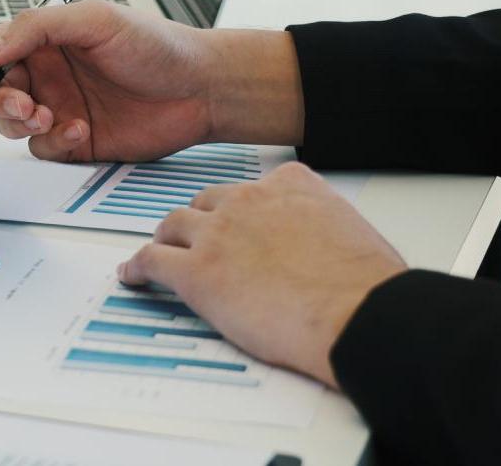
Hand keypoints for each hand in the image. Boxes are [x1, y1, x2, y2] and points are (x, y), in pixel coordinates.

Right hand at [0, 1, 302, 161]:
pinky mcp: (76, 141)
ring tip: (51, 116)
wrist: (202, 88)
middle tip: (25, 104)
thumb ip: (36, 28)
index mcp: (44, 39)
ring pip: (13, 124)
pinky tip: (80, 130)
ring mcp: (60, 107)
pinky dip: (54, 142)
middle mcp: (47, 73)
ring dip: (24, 123)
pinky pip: (43, 149)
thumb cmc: (158, 46)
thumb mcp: (95, 20)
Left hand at [118, 163, 406, 387]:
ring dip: (166, 239)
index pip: (254, 186)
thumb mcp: (353, 231)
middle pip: (207, 202)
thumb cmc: (367, 285)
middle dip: (200, 221)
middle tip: (197, 241)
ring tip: (160, 253)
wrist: (358, 314)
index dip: (242, 209)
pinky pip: (152, 261)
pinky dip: (138, 268)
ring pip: (174, 225)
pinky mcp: (196, 272)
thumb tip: (325, 248)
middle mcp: (249, 199)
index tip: (240, 222)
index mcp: (291, 185)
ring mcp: (218, 233)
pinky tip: (133, 276)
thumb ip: (324, 227)